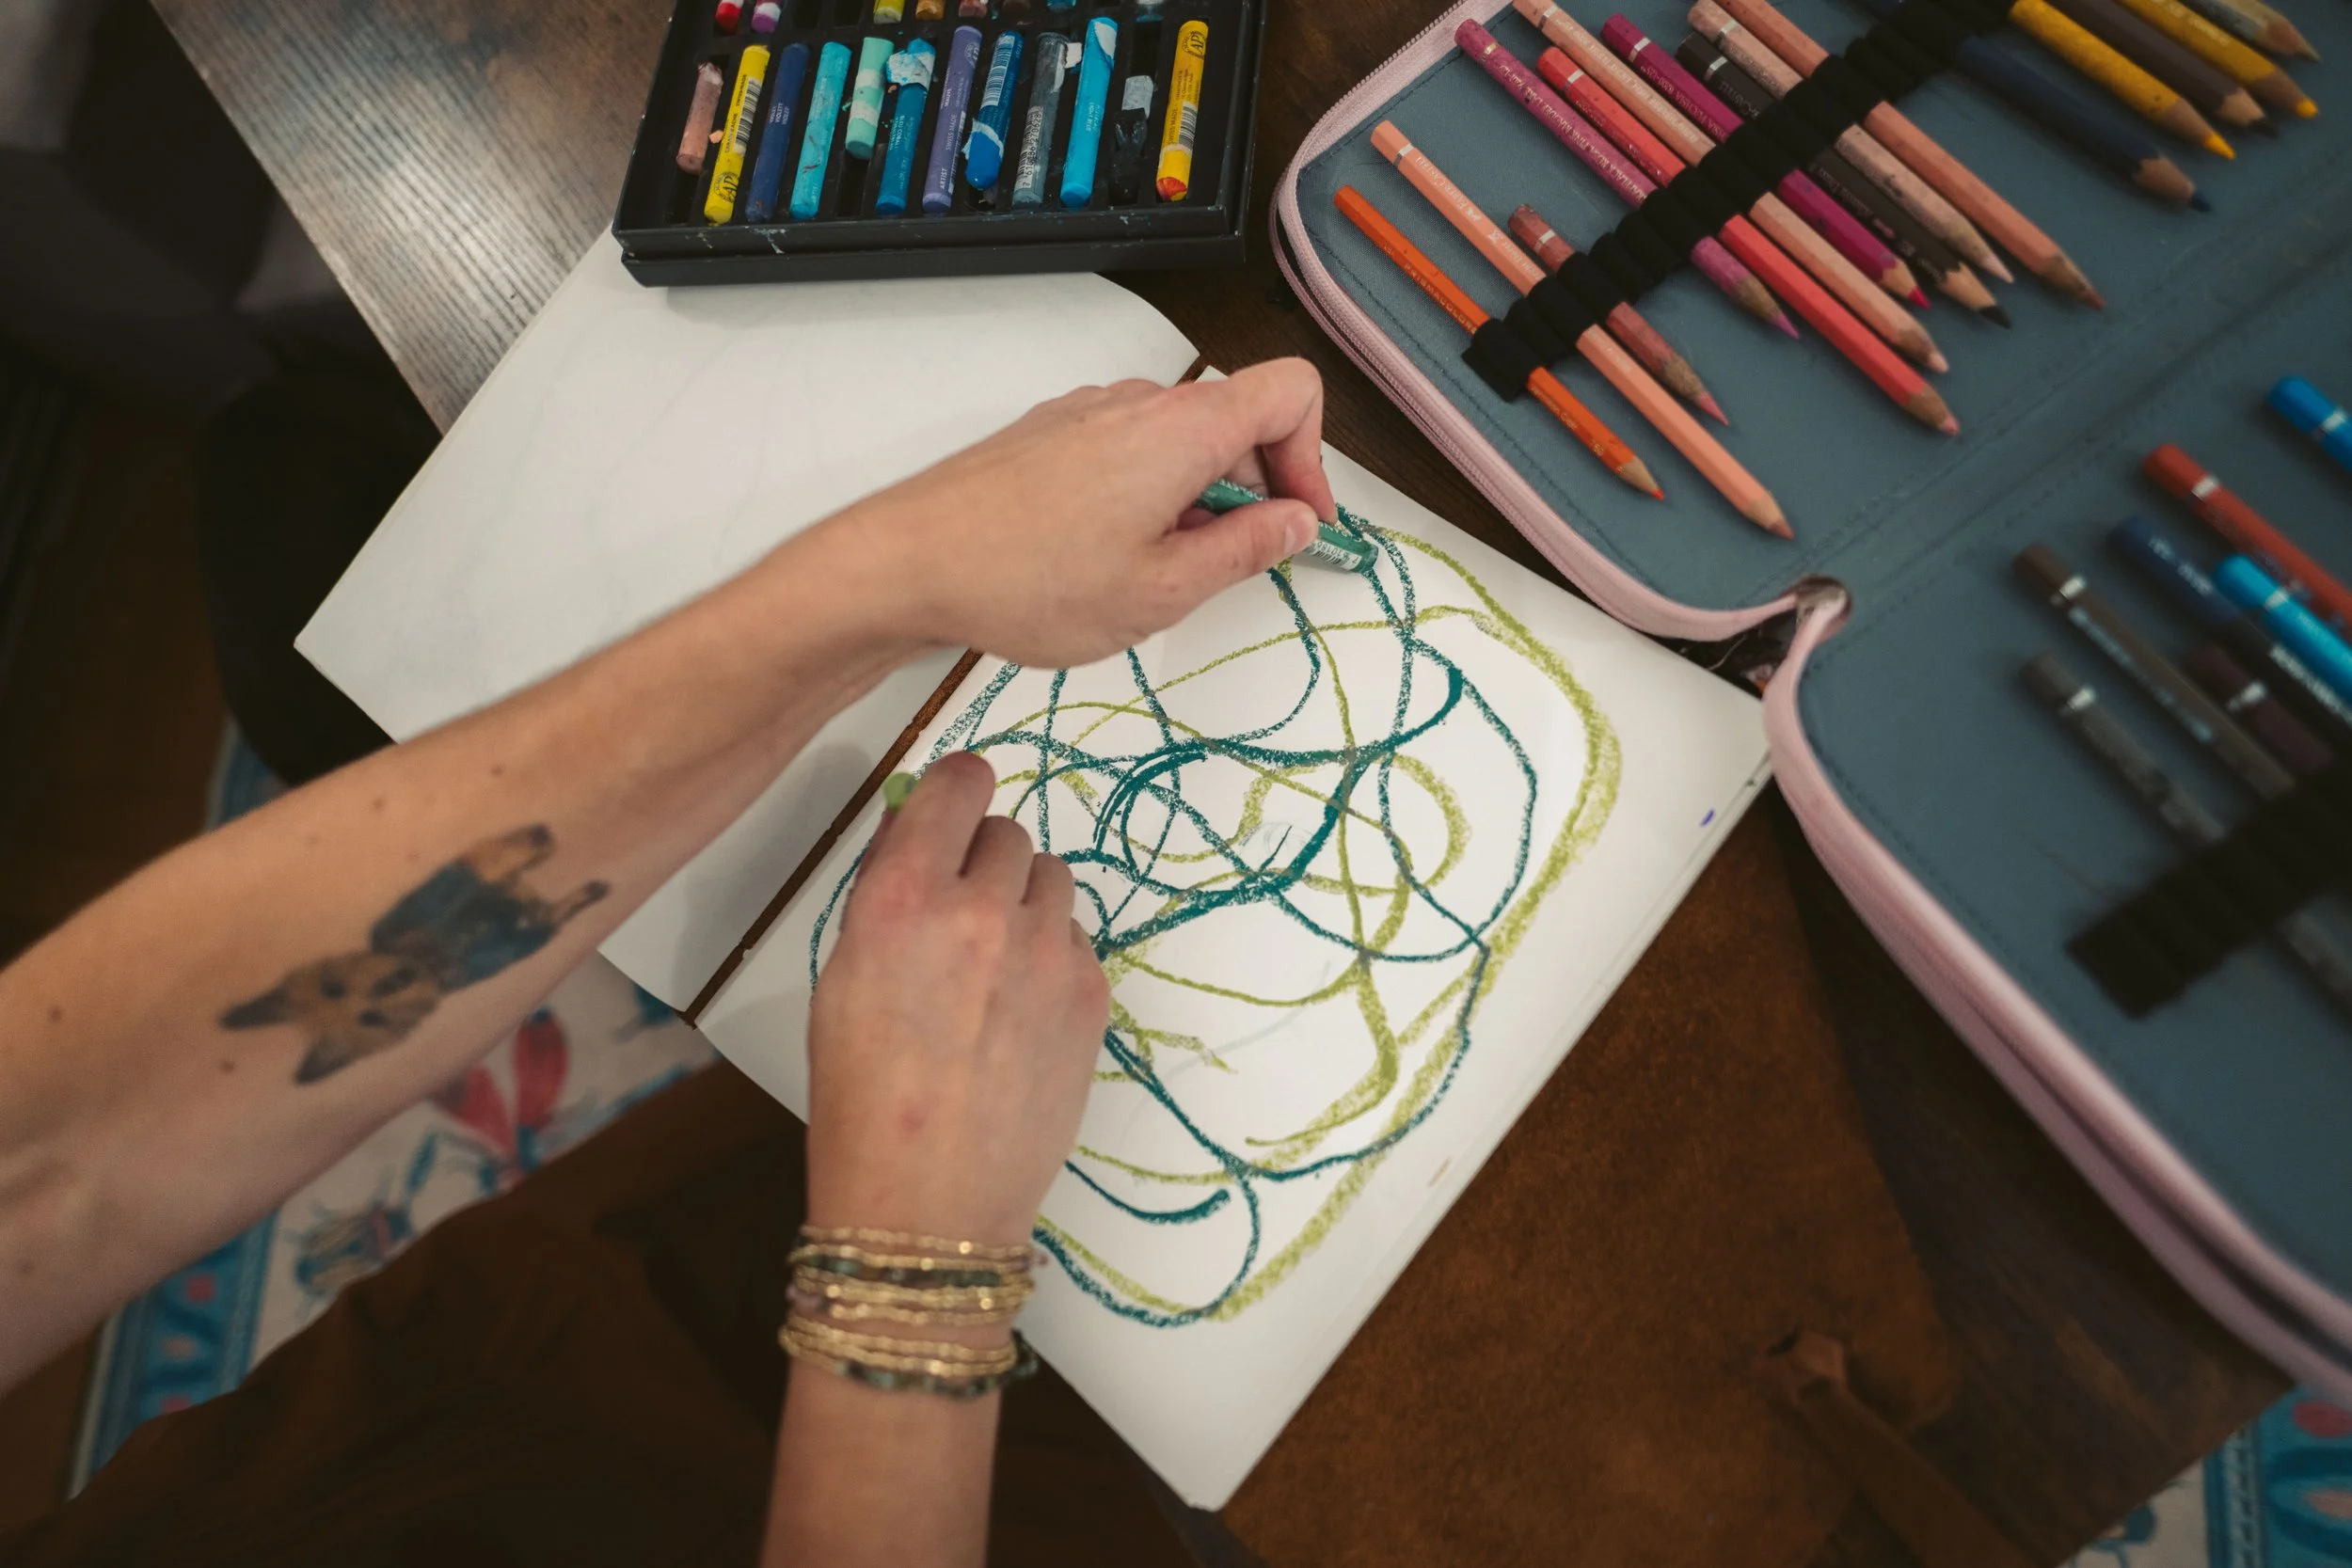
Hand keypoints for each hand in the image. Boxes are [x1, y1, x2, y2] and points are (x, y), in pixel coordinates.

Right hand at [803, 753, 1109, 1248]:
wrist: (928, 1200)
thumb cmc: (861, 1095)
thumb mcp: (842, 979)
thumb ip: (886, 894)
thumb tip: (916, 831)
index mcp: (903, 898)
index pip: (957, 784)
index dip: (957, 788)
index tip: (955, 801)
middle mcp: (982, 909)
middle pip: (1007, 831)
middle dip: (982, 859)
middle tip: (959, 912)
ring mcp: (1046, 952)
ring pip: (1052, 877)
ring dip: (1024, 899)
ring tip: (993, 963)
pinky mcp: (1090, 993)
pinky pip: (1075, 936)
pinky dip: (1051, 953)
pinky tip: (1019, 1011)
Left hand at [811, 359, 1337, 669]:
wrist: (908, 563)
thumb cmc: (1026, 579)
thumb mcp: (1162, 591)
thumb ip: (1244, 551)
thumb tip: (1294, 524)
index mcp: (1183, 429)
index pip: (1292, 391)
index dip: (1313, 460)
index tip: (1299, 525)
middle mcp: (1139, 402)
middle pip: (1238, 419)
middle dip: (1256, 490)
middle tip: (1235, 566)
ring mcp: (1090, 413)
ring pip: (1182, 439)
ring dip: (1199, 498)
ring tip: (1163, 572)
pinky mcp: (1052, 434)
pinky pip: (1130, 448)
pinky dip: (1150, 493)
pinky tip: (1112, 556)